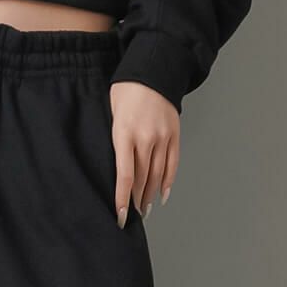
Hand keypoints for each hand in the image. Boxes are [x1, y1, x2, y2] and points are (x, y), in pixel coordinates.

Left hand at [109, 80, 178, 227]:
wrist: (152, 71)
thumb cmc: (125, 91)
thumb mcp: (111, 114)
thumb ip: (115, 141)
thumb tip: (115, 169)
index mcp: (124, 134)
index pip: (124, 175)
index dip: (122, 199)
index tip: (120, 215)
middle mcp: (146, 138)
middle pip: (141, 178)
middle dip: (135, 200)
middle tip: (131, 215)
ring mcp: (163, 138)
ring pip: (157, 174)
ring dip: (150, 195)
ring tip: (144, 209)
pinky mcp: (175, 135)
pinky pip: (172, 164)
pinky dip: (167, 182)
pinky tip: (161, 195)